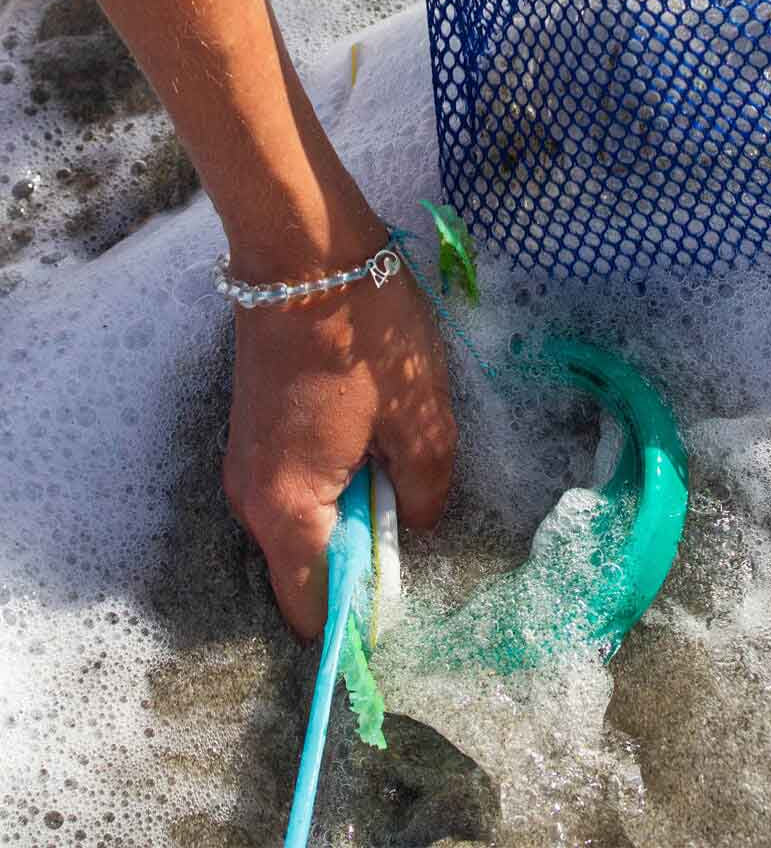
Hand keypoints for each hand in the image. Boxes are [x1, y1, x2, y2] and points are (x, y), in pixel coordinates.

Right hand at [222, 242, 456, 638]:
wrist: (304, 254)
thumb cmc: (368, 339)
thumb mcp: (421, 421)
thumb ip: (425, 495)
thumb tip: (414, 523)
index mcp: (289, 508)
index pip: (314, 607)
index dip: (360, 617)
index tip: (404, 598)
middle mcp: (251, 500)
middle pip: (307, 568)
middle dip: (363, 557)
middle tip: (412, 509)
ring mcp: (245, 464)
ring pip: (303, 527)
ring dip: (352, 515)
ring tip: (394, 464)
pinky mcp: (253, 435)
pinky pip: (295, 490)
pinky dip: (333, 488)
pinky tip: (368, 442)